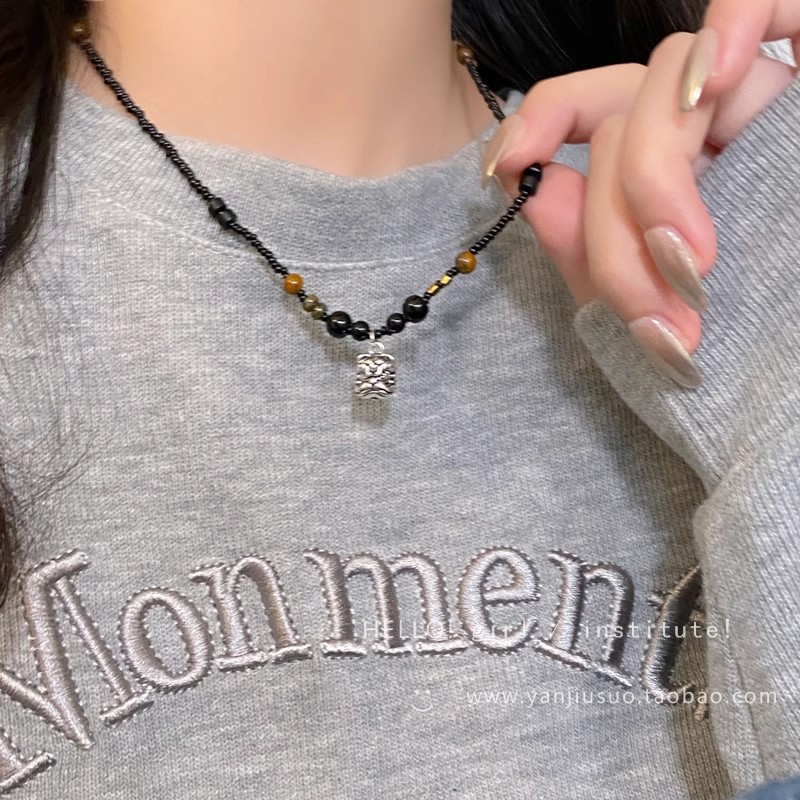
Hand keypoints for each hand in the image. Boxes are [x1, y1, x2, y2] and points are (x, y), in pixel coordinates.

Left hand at [483, 0, 797, 387]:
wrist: (799, 371)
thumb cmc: (741, 354)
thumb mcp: (646, 313)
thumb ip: (581, 253)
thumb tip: (524, 184)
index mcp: (657, 180)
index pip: (586, 117)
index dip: (539, 123)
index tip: (503, 165)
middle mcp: (700, 137)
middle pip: (616, 123)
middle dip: (612, 227)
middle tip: (650, 318)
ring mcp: (755, 109)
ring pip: (667, 83)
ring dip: (658, 178)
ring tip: (692, 270)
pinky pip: (773, 7)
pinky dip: (739, 23)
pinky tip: (718, 79)